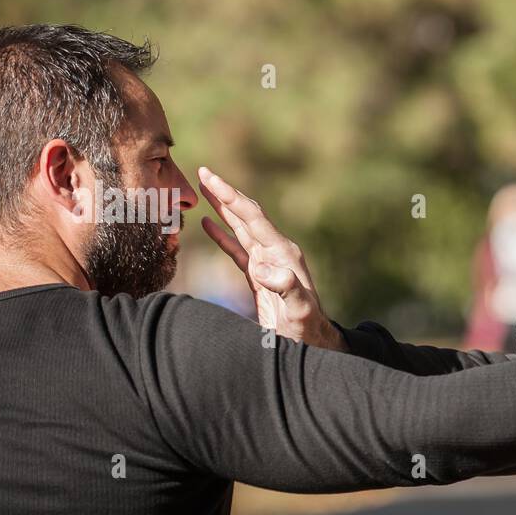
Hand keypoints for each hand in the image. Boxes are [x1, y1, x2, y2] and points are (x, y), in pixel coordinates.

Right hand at [198, 167, 346, 351]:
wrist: (312, 342)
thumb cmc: (307, 329)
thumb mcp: (299, 311)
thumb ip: (288, 289)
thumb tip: (264, 269)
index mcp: (283, 254)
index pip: (253, 218)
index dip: (230, 196)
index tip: (210, 177)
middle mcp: (276, 252)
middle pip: (247, 215)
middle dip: (225, 193)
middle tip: (203, 172)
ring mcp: (268, 263)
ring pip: (241, 228)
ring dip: (223, 208)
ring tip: (204, 188)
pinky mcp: (260, 276)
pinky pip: (238, 249)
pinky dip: (223, 235)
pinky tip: (208, 224)